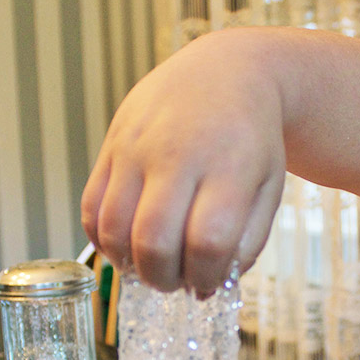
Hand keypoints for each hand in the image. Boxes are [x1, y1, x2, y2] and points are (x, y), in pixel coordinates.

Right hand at [81, 32, 286, 294]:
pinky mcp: (111, 145)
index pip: (207, 242)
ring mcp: (137, 147)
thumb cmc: (251, 141)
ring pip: (114, 229)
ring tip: (153, 265)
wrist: (225, 73)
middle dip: (163, 279)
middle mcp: (177, 153)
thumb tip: (209, 286)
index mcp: (229, 166)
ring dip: (130, 265)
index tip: (207, 284)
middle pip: (154, 242)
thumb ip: (247, 242)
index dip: (204, 276)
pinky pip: (91, 207)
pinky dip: (103, 240)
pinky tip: (128, 245)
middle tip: (176, 281)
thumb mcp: (268, 188)